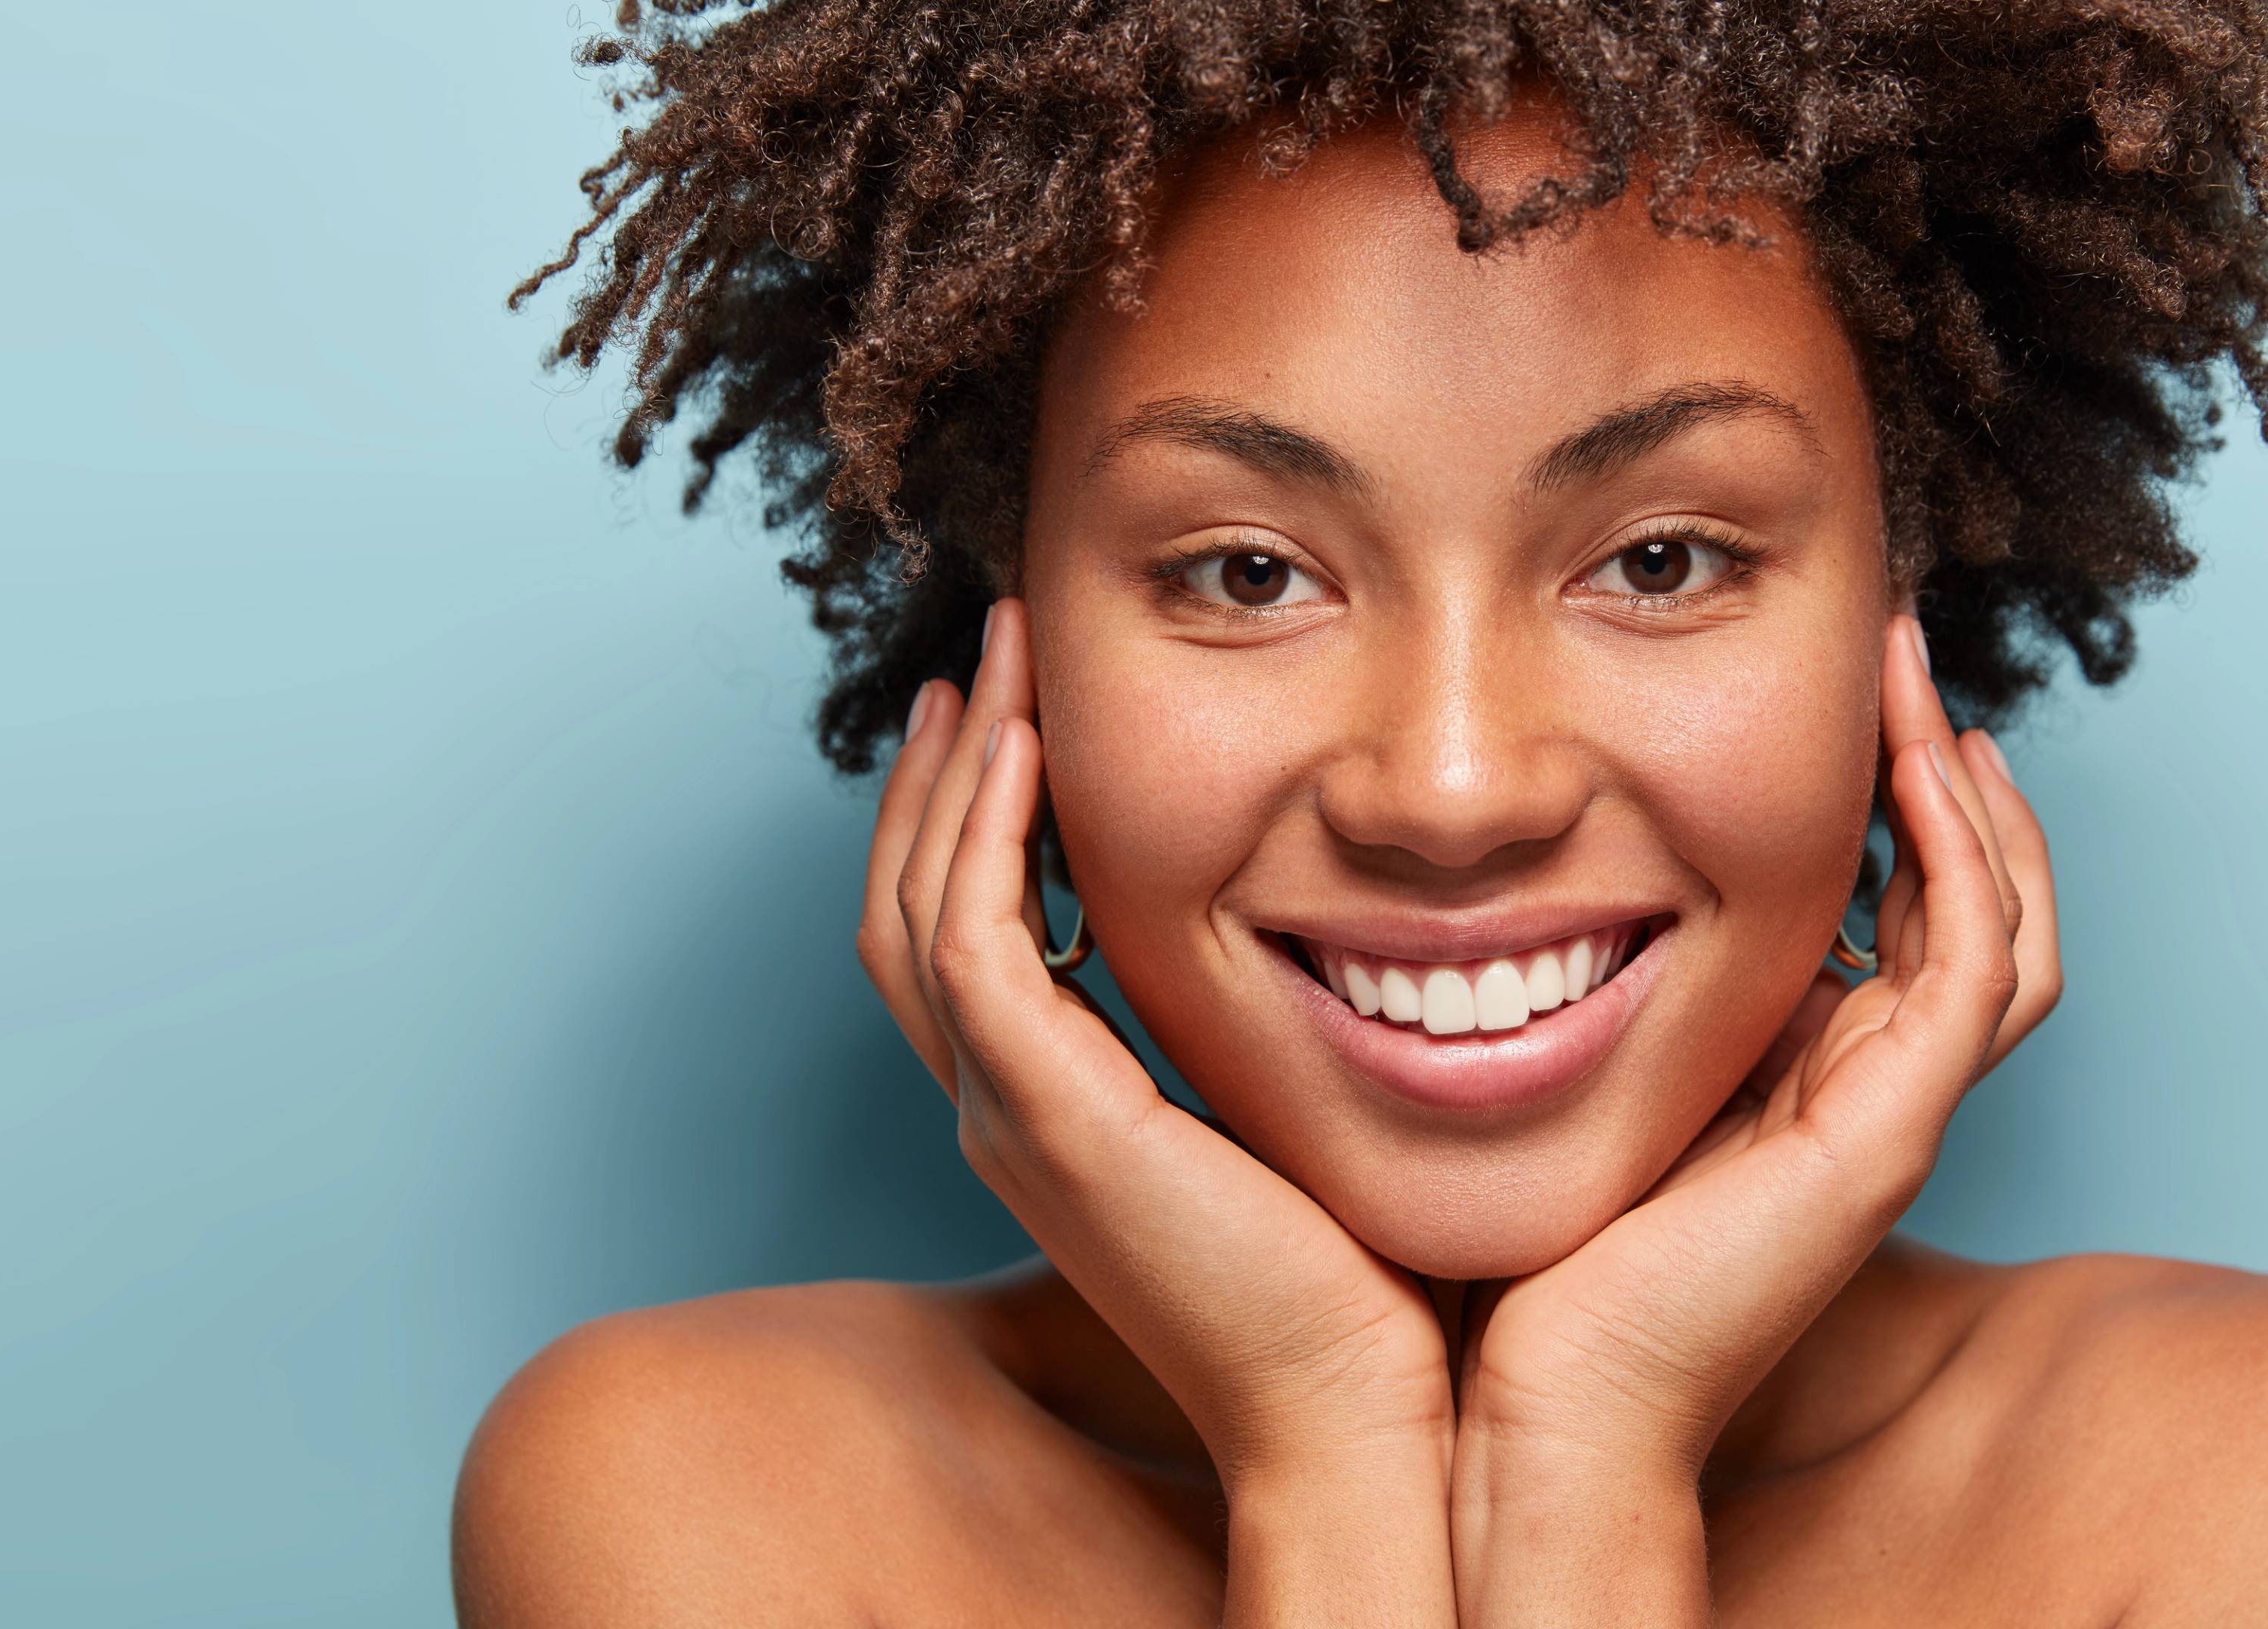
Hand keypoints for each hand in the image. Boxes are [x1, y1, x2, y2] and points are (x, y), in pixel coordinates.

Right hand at [858, 598, 1455, 1623]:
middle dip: (938, 774)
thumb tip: (1319, 931)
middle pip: (907, 908)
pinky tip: (1030, 743)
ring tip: (994, 663)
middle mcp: (1003, 1114)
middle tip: (983, 657)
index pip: (960, 940)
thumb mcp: (1286, 1116)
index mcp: (1049, 1118)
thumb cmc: (1357, 1281)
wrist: (1360, 1413)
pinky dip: (983, 833)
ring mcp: (1008, 1117)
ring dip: (953, 773)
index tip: (1017, 715)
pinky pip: (973, 940)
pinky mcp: (1046, 1114)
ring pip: (919, 907)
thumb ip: (1256, 1030)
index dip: (968, 822)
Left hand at [1446, 614, 2059, 1622]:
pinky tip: (1919, 759)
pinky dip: (1962, 850)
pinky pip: (1973, 958)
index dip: (1886, 798)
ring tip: (1914, 675)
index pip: (1896, 911)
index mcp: (1801, 1073)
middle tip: (1897, 648)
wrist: (1541, 1401)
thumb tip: (1518, 870)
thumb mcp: (1571, 1068)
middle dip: (1946, 768)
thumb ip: (1593, 985)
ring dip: (1968, 785)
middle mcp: (1863, 1088)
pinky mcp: (1887, 1133)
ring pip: (1999, 918)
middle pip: (1973, 901)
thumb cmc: (1528, 1248)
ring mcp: (1889, 1111)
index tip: (1831, 682)